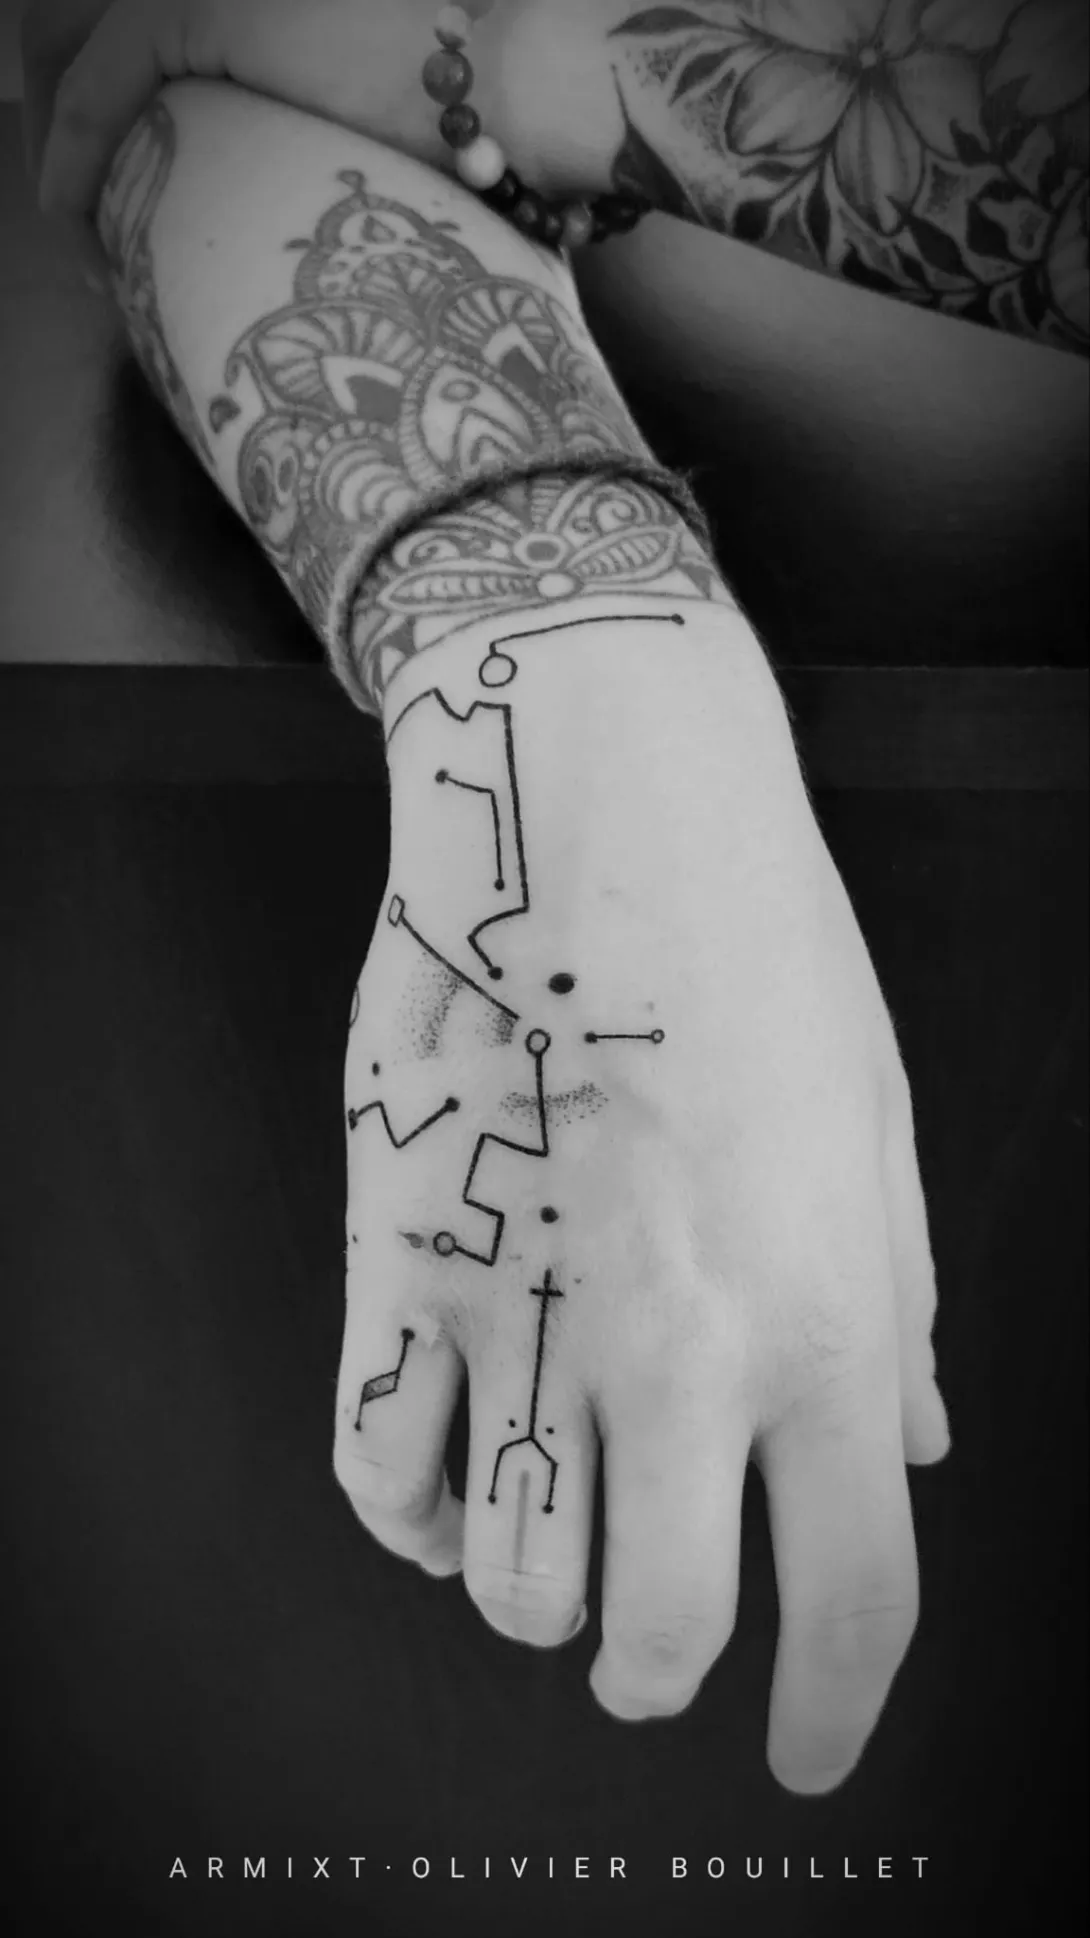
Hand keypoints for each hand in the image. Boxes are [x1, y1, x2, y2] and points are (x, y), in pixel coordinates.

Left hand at [21, 0, 580, 221]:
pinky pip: (99, 86)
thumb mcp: (356, 131)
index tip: (123, 210)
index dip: (109, 123)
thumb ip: (297, 139)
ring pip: (79, 57)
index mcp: (268, 1)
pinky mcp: (198, 4)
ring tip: (87, 246)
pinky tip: (73, 219)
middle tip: (90, 237)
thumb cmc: (469, 138)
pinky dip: (73, 156)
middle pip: (88, 39)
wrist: (515, 95)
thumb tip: (264, 207)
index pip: (138, 37)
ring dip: (67, 154)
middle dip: (71, 138)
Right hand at [334, 607, 948, 1791]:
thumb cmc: (758, 944)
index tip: (805, 1743)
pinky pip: (374, 1468)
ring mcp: (523, 1308)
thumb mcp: (876, 1129)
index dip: (835, 1708)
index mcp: (828, 1319)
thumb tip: (912, 1446)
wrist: (595, 800)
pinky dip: (411, 1515)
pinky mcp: (397, 1254)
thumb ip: (898, 1313)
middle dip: (659, 1673)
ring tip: (556, 1531)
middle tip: (655, 1651)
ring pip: (504, 1575)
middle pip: (658, 1629)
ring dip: (535, 1591)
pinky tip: (446, 1485)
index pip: (855, 1598)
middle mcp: (677, 1349)